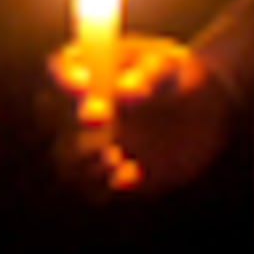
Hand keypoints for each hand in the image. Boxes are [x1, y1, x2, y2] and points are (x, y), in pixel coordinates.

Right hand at [49, 34, 232, 195]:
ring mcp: (94, 143)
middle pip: (50, 116)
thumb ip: (150, 73)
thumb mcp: (172, 64)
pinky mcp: (114, 173)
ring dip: (84, 160)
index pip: (58, 68)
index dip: (63, 78)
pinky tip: (133, 172)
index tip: (85, 84)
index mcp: (90, 69)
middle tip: (102, 116)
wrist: (204, 106)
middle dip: (68, 120)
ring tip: (114, 154)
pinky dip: (109, 184)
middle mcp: (82, 107)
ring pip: (67, 160)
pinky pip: (96, 189)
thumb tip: (128, 91)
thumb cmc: (180, 73)